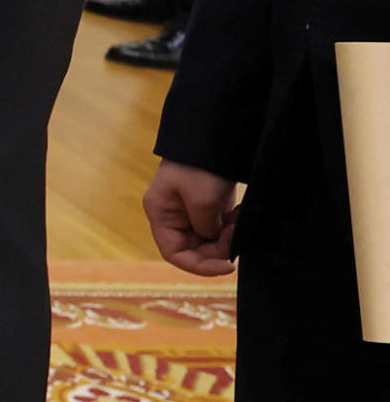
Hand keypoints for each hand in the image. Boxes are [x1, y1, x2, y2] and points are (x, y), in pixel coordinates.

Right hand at [144, 159, 239, 275]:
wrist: (216, 135)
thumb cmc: (201, 166)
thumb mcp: (203, 200)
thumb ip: (206, 228)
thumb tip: (213, 239)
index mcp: (161, 213)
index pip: (174, 253)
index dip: (199, 266)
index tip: (227, 265)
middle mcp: (173, 215)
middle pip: (194, 249)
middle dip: (218, 249)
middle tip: (237, 236)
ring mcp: (191, 210)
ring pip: (209, 239)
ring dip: (227, 237)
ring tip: (239, 220)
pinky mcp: (208, 204)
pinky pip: (219, 227)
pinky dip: (232, 226)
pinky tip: (240, 214)